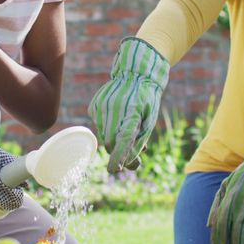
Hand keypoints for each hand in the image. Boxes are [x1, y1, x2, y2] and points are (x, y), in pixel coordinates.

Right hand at [88, 37, 169, 172]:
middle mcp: (113, 110)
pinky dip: (107, 126)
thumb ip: (139, 142)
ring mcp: (101, 106)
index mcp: (131, 114)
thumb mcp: (149, 121)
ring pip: (103, 134)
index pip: (121, 141)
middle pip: (110, 142)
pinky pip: (99, 124)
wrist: (136, 73)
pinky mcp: (94, 105)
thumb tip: (129, 164)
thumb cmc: (147, 99)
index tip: (114, 169)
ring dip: (113, 139)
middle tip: (130, 156)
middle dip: (117, 152)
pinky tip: (118, 116)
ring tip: (127, 130)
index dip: (117, 158)